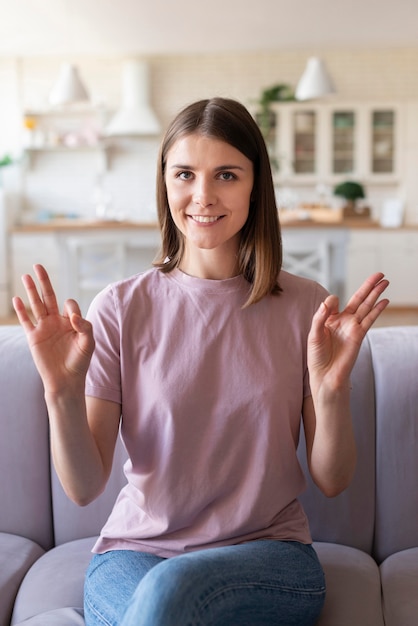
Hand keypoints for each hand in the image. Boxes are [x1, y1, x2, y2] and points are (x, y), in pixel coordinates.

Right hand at [12, 264, 94, 394]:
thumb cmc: (80, 362)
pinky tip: (17, 299)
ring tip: (26, 275)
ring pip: (36, 305)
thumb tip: (72, 316)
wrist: (66, 380)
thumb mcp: (88, 343)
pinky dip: (21, 310)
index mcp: (72, 321)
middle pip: (49, 297)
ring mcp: (44, 328)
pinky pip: (26, 321)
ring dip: (31, 290)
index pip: (70, 305)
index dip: (72, 309)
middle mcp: (57, 322)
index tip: (74, 321)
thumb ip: (85, 327)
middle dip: (44, 281)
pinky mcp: (34, 337)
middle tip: (38, 265)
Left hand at [308, 272, 388, 391]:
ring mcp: (353, 327)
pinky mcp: (359, 335)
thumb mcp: (313, 334)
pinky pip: (370, 319)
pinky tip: (385, 300)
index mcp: (329, 319)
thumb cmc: (317, 357)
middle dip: (368, 286)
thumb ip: (320, 317)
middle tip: (380, 274)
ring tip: (385, 281)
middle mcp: (343, 321)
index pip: (333, 302)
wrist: (325, 376)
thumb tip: (329, 300)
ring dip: (376, 294)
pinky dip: (378, 309)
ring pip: (367, 306)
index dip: (331, 302)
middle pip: (358, 299)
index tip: (329, 305)